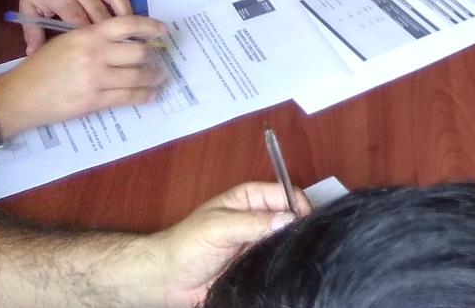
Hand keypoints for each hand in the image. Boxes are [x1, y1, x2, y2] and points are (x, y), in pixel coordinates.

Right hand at [0, 15, 169, 138]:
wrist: (20, 95)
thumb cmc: (42, 66)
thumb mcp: (66, 41)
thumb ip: (94, 38)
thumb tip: (125, 40)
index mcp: (88, 35)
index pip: (128, 24)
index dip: (150, 25)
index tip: (163, 29)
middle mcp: (95, 53)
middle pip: (139, 51)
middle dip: (153, 56)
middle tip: (158, 59)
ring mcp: (96, 78)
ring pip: (137, 75)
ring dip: (153, 76)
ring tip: (158, 77)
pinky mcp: (94, 100)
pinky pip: (127, 96)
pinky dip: (144, 95)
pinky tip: (149, 94)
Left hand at [12, 0, 131, 51]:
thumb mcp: (27, 9)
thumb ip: (32, 33)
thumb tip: (34, 56)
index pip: (79, 22)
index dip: (88, 39)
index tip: (95, 56)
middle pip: (100, 14)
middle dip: (108, 35)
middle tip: (116, 53)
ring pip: (116, 1)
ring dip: (123, 20)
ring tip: (130, 38)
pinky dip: (126, 5)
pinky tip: (129, 20)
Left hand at [150, 181, 306, 307]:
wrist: (167, 280)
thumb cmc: (186, 245)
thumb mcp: (219, 228)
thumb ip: (253, 223)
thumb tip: (289, 220)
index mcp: (249, 198)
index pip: (285, 194)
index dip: (299, 206)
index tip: (307, 224)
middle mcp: (256, 217)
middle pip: (289, 216)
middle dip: (299, 227)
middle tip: (307, 243)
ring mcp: (256, 241)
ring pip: (284, 239)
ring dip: (291, 247)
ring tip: (299, 258)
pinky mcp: (254, 264)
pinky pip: (275, 260)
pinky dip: (282, 264)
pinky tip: (286, 270)